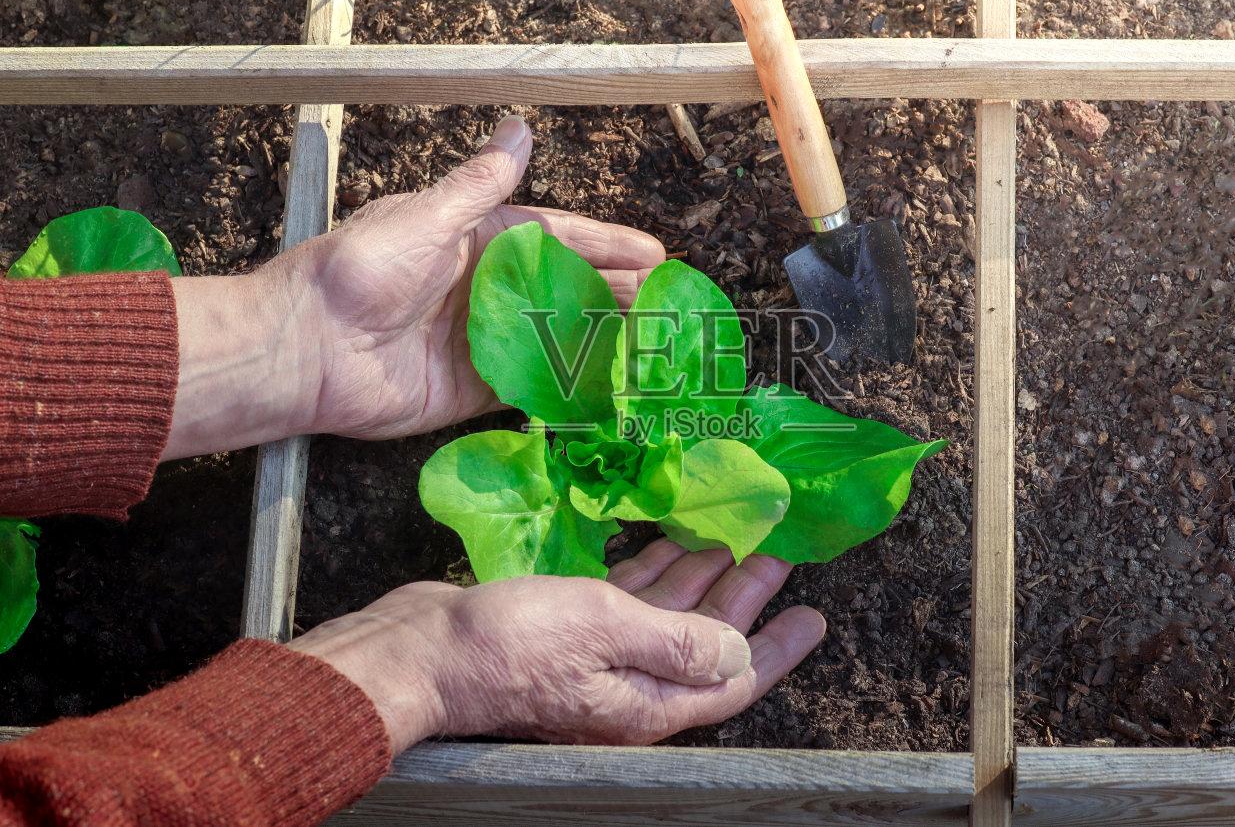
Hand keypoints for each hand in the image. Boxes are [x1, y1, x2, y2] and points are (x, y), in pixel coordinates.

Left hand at [161, 115, 665, 458]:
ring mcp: (481, 340)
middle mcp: (483, 288)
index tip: (652, 253)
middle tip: (669, 303)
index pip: (557, 238)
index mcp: (475, 240)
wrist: (309, 347)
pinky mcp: (472, 389)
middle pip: (565, 289)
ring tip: (655, 343)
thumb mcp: (428, 217)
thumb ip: (481, 185)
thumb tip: (518, 129)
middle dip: (617, 293)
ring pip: (557, 337)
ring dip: (604, 338)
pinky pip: (532, 385)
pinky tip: (610, 386)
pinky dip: (570, 385)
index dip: (607, 244)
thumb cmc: (362, 271)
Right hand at [288, 540, 826, 754]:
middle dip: (742, 596)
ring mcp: (594, 660)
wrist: (421, 651)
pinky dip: (648, 570)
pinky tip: (663, 538)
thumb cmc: (510, 644)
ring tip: (729, 534)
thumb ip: (678, 640)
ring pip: (664, 616)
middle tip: (776, 550)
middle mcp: (627, 687)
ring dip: (698, 576)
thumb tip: (739, 652)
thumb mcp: (606, 631)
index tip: (813, 614)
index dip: (777, 649)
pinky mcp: (564, 631)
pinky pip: (623, 601)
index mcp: (646, 701)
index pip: (732, 681)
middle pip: (703, 641)